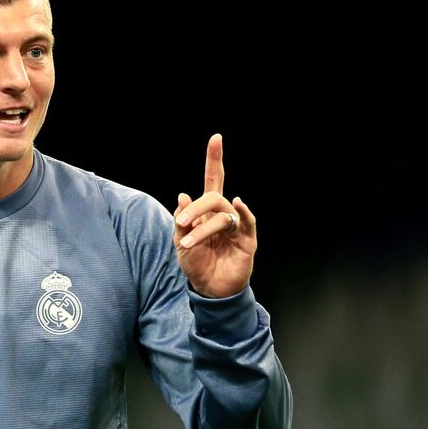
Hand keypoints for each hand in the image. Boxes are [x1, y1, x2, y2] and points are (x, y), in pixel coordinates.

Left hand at [174, 133, 256, 297]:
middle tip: (181, 224)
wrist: (209, 290)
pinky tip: (236, 204)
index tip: (216, 139)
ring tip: (189, 242)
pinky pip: (246, 221)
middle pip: (212, 197)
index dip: (214, 160)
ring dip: (203, 227)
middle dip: (195, 207)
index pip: (213, 180)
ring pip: (222, 214)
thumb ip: (182, 220)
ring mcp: (236, 226)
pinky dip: (242, 211)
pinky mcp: (247, 240)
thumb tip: (183, 194)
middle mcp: (223, 214)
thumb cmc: (197, 264)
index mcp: (207, 211)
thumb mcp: (180, 243)